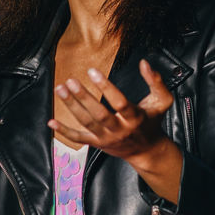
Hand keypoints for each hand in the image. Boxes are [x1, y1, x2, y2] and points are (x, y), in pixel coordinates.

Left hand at [49, 60, 173, 163]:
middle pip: (99, 114)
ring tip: (60, 89)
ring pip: (87, 123)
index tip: (93, 71)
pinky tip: (51, 122)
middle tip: (71, 81)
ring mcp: (107, 138)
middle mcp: (120, 129)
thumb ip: (156, 81)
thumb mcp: (162, 101)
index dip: (106, 87)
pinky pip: (79, 138)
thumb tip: (144, 63)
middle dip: (84, 98)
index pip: (120, 102)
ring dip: (72, 107)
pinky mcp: (98, 144)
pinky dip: (64, 131)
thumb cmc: (153, 122)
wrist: (148, 151)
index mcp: (135, 118)